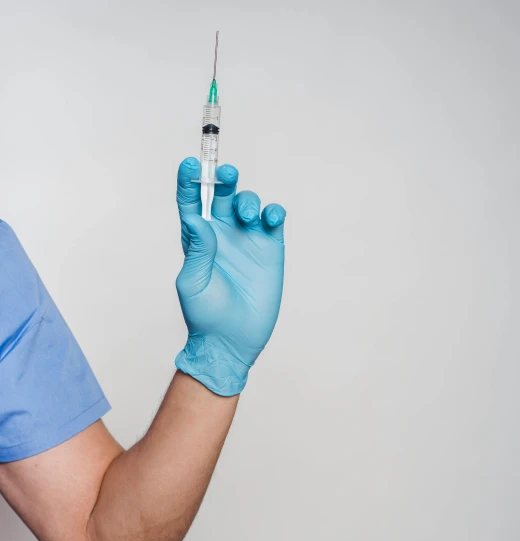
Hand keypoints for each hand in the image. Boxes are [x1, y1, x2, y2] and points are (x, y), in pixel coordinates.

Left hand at [175, 157, 285, 395]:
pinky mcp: (270, 249)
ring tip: (247, 216)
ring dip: (247, 200)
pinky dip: (273, 211)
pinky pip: (273, 219)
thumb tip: (197, 218)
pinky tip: (269, 218)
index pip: (190, 202)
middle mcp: (221, 234)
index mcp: (197, 239)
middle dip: (222, 179)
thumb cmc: (206, 315)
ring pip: (247, 202)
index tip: (189, 164)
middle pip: (220, 194)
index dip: (189, 181)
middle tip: (224, 175)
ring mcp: (246, 240)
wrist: (233, 340)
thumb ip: (198, 249)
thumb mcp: (194, 282)